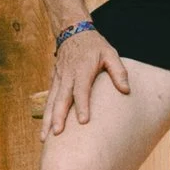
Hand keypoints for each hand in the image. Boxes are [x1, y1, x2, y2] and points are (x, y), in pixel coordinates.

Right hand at [45, 20, 129, 134]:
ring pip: (51, 101)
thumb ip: (118, 71)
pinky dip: (45, 114)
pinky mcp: (54, 81)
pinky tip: (45, 128)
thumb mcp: (110, 53)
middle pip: (61, 98)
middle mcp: (67, 76)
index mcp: (82, 69)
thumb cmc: (94, 45)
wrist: (72, 31)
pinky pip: (49, 99)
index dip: (82, 106)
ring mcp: (58, 79)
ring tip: (44, 138)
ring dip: (47, 119)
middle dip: (58, 117)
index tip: (83, 122)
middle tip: (57, 134)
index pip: (81, 90)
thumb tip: (125, 90)